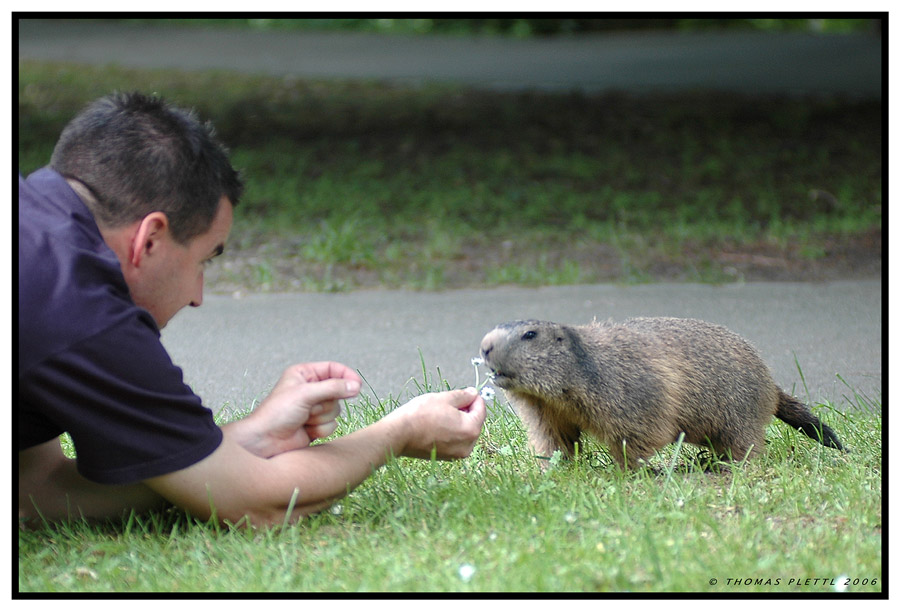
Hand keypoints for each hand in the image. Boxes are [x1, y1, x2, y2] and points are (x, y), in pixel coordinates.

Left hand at [231, 362, 361, 457]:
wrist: (266, 441)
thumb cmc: (277, 413)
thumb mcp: (305, 394)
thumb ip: (332, 388)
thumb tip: (355, 386)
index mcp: (304, 374)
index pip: (333, 368)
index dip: (346, 375)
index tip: (357, 385)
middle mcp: (310, 389)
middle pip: (337, 392)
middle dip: (326, 403)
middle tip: (310, 408)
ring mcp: (314, 408)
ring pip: (336, 410)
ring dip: (322, 417)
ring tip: (304, 419)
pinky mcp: (316, 424)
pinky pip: (332, 425)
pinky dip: (320, 429)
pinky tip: (306, 430)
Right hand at [387, 388, 486, 459]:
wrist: (399, 434)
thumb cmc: (420, 415)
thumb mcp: (444, 398)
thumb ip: (463, 396)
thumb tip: (473, 394)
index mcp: (471, 430)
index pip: (481, 410)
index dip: (475, 398)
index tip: (467, 392)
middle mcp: (467, 445)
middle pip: (475, 422)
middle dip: (467, 410)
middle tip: (451, 401)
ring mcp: (457, 454)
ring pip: (465, 432)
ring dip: (459, 421)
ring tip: (442, 412)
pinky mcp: (447, 457)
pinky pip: (456, 440)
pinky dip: (452, 431)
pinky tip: (438, 423)